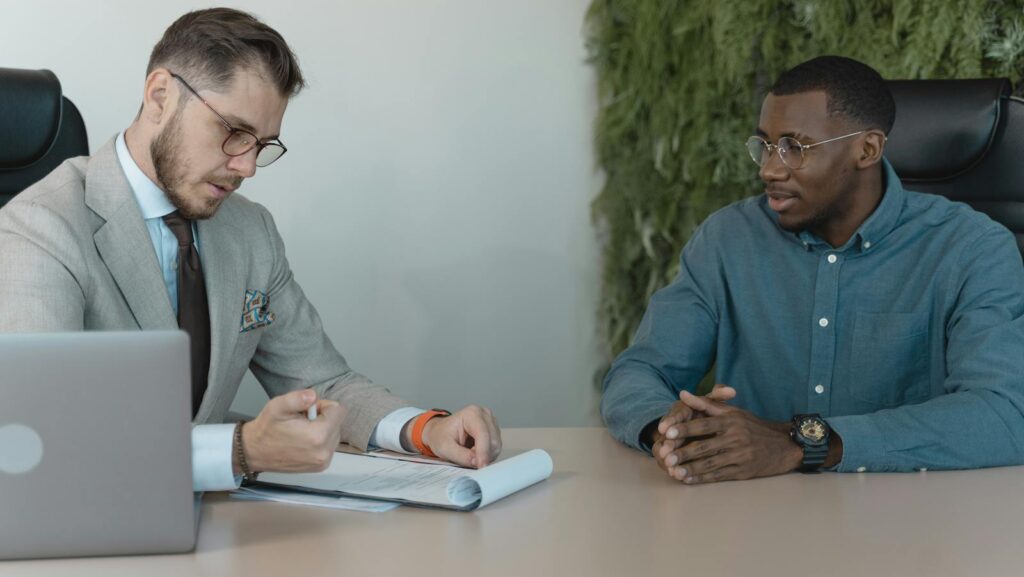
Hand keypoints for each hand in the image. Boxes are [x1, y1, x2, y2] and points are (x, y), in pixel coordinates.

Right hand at [239, 389, 346, 472]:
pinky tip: (303, 441)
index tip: (308, 410)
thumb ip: (298, 398)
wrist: (254, 452)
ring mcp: (323, 461)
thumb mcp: (278, 406)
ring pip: (335, 434)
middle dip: (323, 418)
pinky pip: (330, 445)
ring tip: (301, 431)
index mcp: (318, 436)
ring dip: (322, 429)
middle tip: (302, 421)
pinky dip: (320, 440)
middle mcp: (324, 451)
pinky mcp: (321, 466)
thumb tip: (313, 395)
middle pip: (338, 422)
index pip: (339, 410)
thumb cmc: (267, 429)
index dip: (323, 406)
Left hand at [419, 405, 501, 467]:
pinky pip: (495, 447)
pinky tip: (475, 452)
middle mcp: (484, 414)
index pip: (483, 435)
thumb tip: (477, 462)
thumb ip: (461, 456)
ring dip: (485, 455)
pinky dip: (487, 454)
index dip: (483, 452)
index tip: (480, 466)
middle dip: (483, 455)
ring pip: (496, 445)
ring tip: (469, 454)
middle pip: (493, 441)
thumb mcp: (445, 448)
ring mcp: (491, 421)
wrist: (439, 432)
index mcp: (471, 413)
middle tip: (469, 460)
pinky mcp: (493, 430)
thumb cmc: (440, 436)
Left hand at [658, 390, 800, 483]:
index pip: (703, 425)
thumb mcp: (733, 411)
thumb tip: (683, 394)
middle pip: (704, 446)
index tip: (666, 432)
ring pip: (710, 463)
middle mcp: (735, 438)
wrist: (783, 445)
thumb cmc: (753, 426)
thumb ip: (706, 404)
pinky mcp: (742, 472)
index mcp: (731, 421)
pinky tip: (688, 479)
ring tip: (672, 471)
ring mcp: (739, 456)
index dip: (684, 429)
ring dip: (689, 468)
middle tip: (664, 456)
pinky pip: (718, 475)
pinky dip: (702, 478)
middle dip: (683, 452)